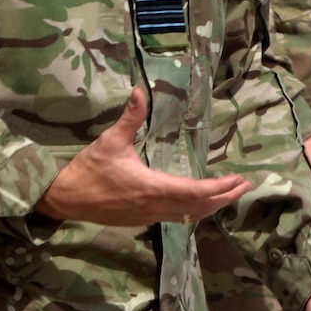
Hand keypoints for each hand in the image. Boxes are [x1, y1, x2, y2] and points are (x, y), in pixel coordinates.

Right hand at [37, 89, 250, 226]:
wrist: (66, 199)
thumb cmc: (89, 170)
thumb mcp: (110, 141)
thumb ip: (129, 117)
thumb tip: (139, 91)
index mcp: (152, 187)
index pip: (196, 192)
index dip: (220, 187)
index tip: (238, 179)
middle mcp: (155, 206)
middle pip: (199, 208)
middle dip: (224, 197)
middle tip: (244, 186)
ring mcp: (149, 216)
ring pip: (188, 216)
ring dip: (211, 206)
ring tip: (227, 195)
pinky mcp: (142, 220)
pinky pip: (176, 218)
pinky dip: (193, 211)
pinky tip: (197, 203)